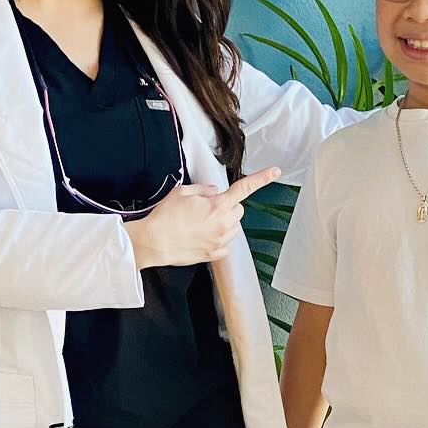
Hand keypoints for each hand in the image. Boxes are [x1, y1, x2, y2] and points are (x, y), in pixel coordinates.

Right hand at [124, 166, 281, 268]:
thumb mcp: (182, 192)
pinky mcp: (214, 255)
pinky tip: (200, 237)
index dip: (261, 179)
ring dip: (223, 223)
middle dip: (227, 207)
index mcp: (218, 205)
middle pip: (238, 210)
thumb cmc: (165, 217)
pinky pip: (225, 244)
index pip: (244, 188)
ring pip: (233, 228)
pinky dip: (217, 239)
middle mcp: (224, 224)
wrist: (153, 242)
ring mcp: (220, 241)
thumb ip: (203, 189)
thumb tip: (213, 191)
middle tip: (207, 208)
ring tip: (199, 224)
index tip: (274, 172)